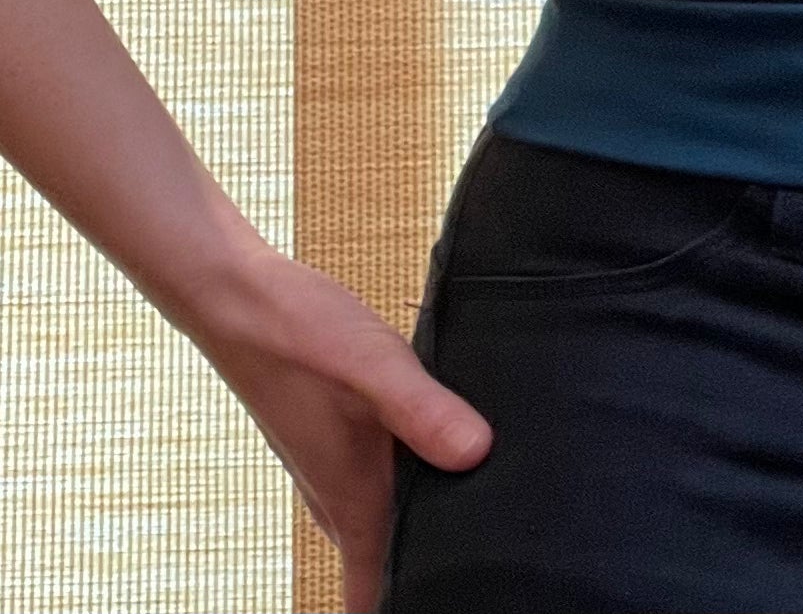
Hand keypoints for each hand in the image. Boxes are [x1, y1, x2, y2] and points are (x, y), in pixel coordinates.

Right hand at [178, 241, 492, 612]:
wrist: (239, 299)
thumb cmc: (298, 334)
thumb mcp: (374, 366)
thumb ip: (423, 411)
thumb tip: (477, 453)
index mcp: (351, 498)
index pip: (373, 592)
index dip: (408, 607)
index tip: (457, 602)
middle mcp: (338, 494)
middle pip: (380, 567)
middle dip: (420, 576)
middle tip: (483, 568)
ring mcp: (332, 467)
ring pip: (379, 523)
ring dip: (415, 530)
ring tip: (474, 520)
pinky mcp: (336, 435)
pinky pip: (378, 480)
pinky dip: (409, 484)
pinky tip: (445, 453)